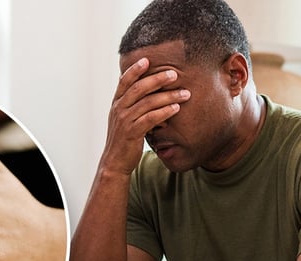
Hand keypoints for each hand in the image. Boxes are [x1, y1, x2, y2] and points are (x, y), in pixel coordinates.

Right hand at [101, 57, 190, 174]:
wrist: (115, 161)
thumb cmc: (124, 139)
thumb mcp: (124, 118)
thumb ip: (131, 104)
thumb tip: (144, 90)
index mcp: (116, 103)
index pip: (124, 81)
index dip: (135, 69)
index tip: (148, 59)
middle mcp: (119, 109)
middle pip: (139, 88)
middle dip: (157, 79)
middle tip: (174, 74)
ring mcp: (125, 121)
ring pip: (148, 103)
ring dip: (168, 96)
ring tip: (185, 93)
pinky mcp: (133, 133)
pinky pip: (150, 118)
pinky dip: (164, 112)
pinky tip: (176, 108)